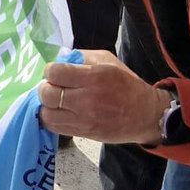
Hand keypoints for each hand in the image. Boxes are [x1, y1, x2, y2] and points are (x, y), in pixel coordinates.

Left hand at [38, 50, 168, 143]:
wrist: (145, 114)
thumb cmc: (125, 84)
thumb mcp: (107, 61)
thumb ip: (81, 56)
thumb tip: (59, 58)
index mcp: (94, 76)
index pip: (55, 73)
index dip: (50, 71)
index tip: (55, 73)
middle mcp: (87, 99)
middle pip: (47, 94)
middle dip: (44, 88)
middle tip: (52, 87)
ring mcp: (85, 119)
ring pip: (47, 114)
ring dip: (45, 106)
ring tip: (54, 101)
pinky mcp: (84, 133)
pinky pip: (54, 128)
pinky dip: (51, 119)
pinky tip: (58, 112)